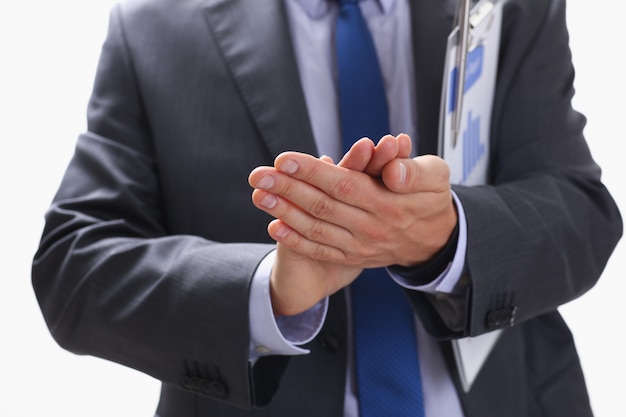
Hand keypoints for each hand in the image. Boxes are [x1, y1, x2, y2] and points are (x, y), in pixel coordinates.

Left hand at [249, 136, 456, 268]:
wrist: (436, 240)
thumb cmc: (431, 198)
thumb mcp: (436, 176)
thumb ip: (413, 172)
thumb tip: (392, 171)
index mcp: (389, 203)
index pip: (345, 185)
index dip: (312, 172)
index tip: (285, 159)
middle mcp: (371, 227)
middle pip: (322, 206)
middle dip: (287, 189)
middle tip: (259, 175)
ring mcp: (360, 245)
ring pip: (317, 229)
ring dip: (285, 213)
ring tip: (260, 196)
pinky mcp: (353, 257)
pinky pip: (321, 250)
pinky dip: (296, 240)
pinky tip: (274, 227)